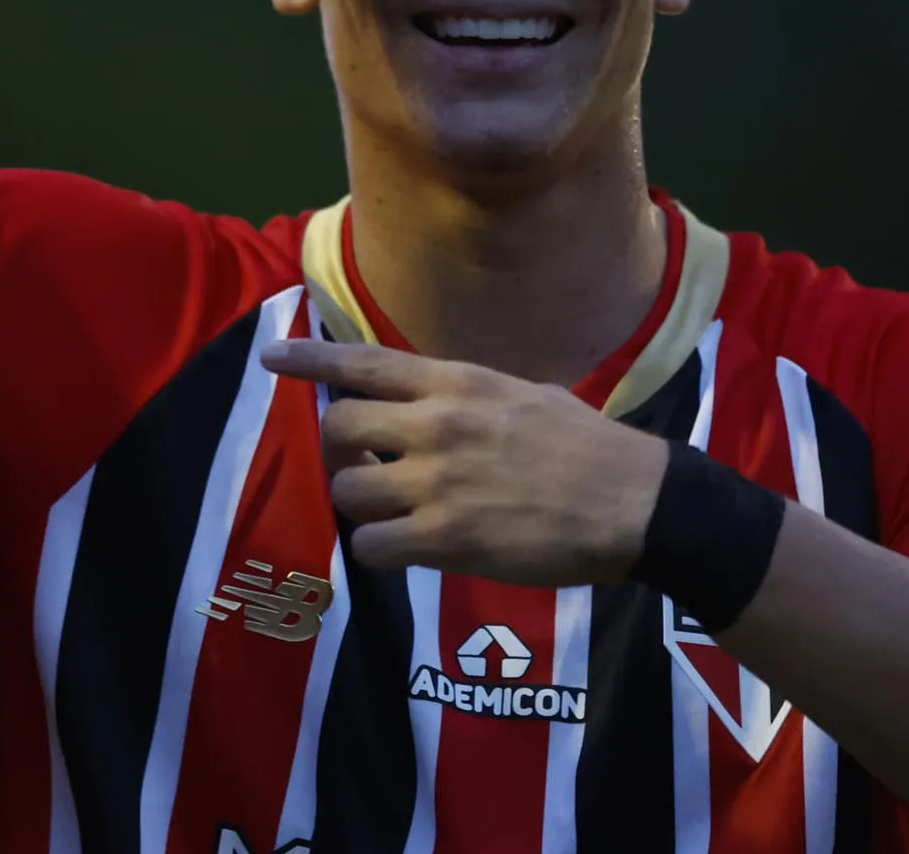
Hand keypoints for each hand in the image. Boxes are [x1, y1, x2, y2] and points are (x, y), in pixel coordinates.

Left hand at [262, 338, 668, 584]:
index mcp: (458, 383)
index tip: (272, 356)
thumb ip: (467, 395)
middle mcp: (437, 425)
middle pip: (339, 428)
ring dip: (361, 504)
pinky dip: (379, 551)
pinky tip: (404, 550)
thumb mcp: (524, 394)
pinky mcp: (446, 538)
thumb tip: (430, 398)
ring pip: (348, 491)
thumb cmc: (589, 447)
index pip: (363, 362)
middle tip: (364, 466)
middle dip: (340, 450)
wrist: (636, 504)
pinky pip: (372, 547)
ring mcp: (437, 483)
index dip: (310, 359)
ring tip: (391, 511)